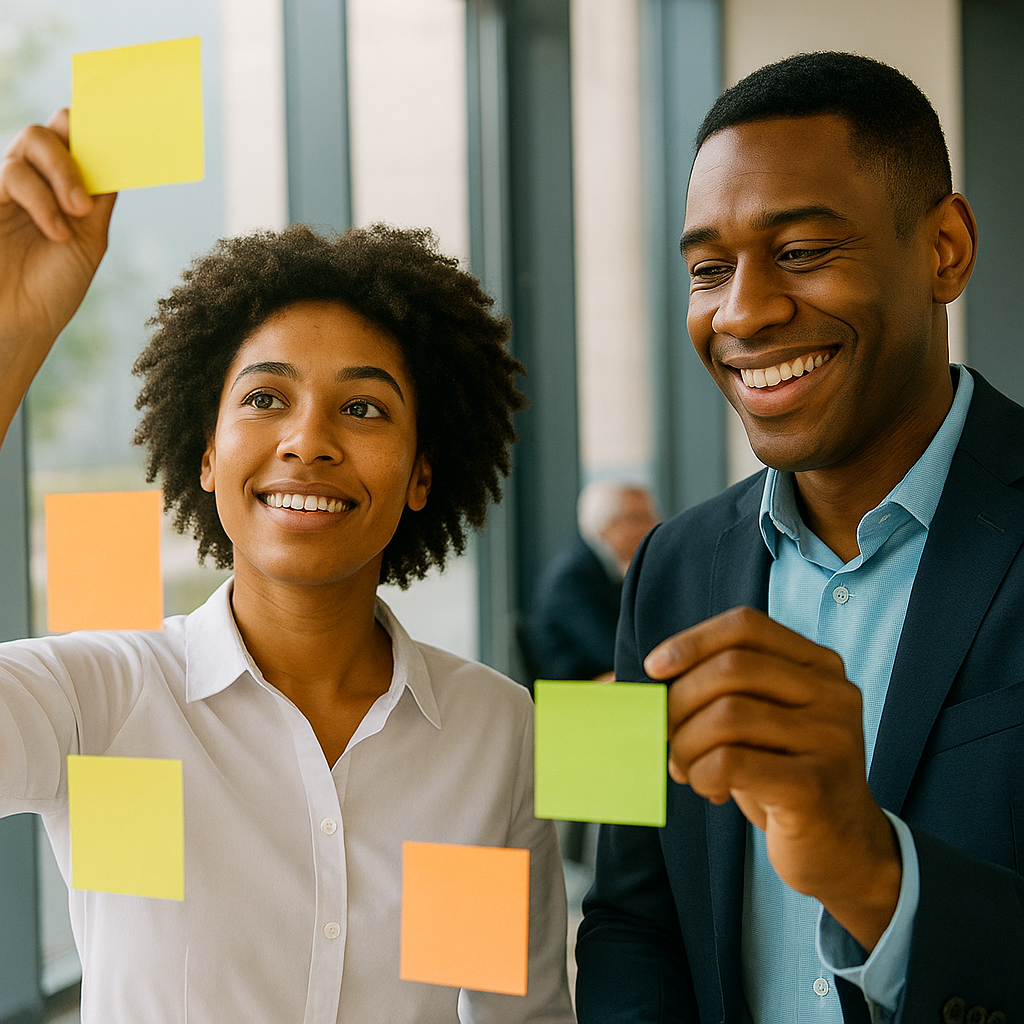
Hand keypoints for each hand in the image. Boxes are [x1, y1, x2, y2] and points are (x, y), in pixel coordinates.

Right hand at [0, 109, 115, 438]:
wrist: (18, 324)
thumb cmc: (52, 288)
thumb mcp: (89, 241)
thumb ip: (99, 199)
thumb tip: (121, 157)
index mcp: (67, 186)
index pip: (82, 139)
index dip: (105, 124)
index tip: (137, 113)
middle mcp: (38, 178)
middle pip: (57, 125)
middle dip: (82, 141)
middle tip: (101, 176)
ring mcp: (11, 184)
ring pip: (33, 139)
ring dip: (64, 173)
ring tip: (78, 215)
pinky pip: (14, 174)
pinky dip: (42, 199)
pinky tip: (56, 231)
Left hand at [645, 606, 901, 950]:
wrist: (844, 850)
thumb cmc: (786, 777)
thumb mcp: (764, 722)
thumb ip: (726, 691)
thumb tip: (652, 681)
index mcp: (819, 666)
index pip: (746, 626)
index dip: (692, 641)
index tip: (655, 668)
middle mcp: (833, 694)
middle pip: (730, 667)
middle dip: (680, 701)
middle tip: (665, 735)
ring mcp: (830, 739)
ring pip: (726, 716)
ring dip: (686, 744)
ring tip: (685, 767)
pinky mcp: (814, 785)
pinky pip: (731, 762)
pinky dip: (702, 774)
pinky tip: (710, 789)